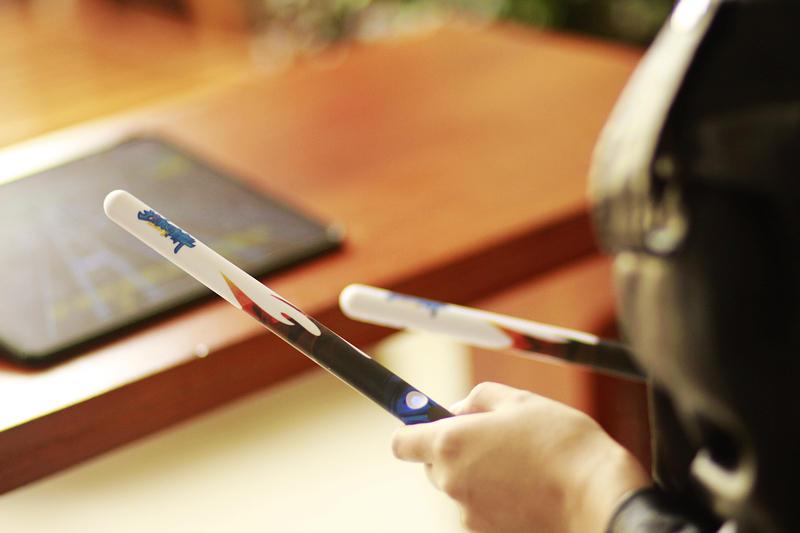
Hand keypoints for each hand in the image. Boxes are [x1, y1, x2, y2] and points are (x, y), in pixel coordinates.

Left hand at [392, 382, 648, 532]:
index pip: (402, 441)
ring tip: (525, 466)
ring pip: (462, 489)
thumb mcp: (518, 400)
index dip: (415, 430)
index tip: (431, 424)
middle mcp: (451, 483)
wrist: (598, 497)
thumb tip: (456, 410)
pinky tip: (530, 490)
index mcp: (450, 444)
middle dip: (456, 452)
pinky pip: (484, 511)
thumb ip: (476, 399)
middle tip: (496, 440)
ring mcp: (469, 516)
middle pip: (434, 466)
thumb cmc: (560, 442)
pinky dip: (498, 501)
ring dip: (481, 477)